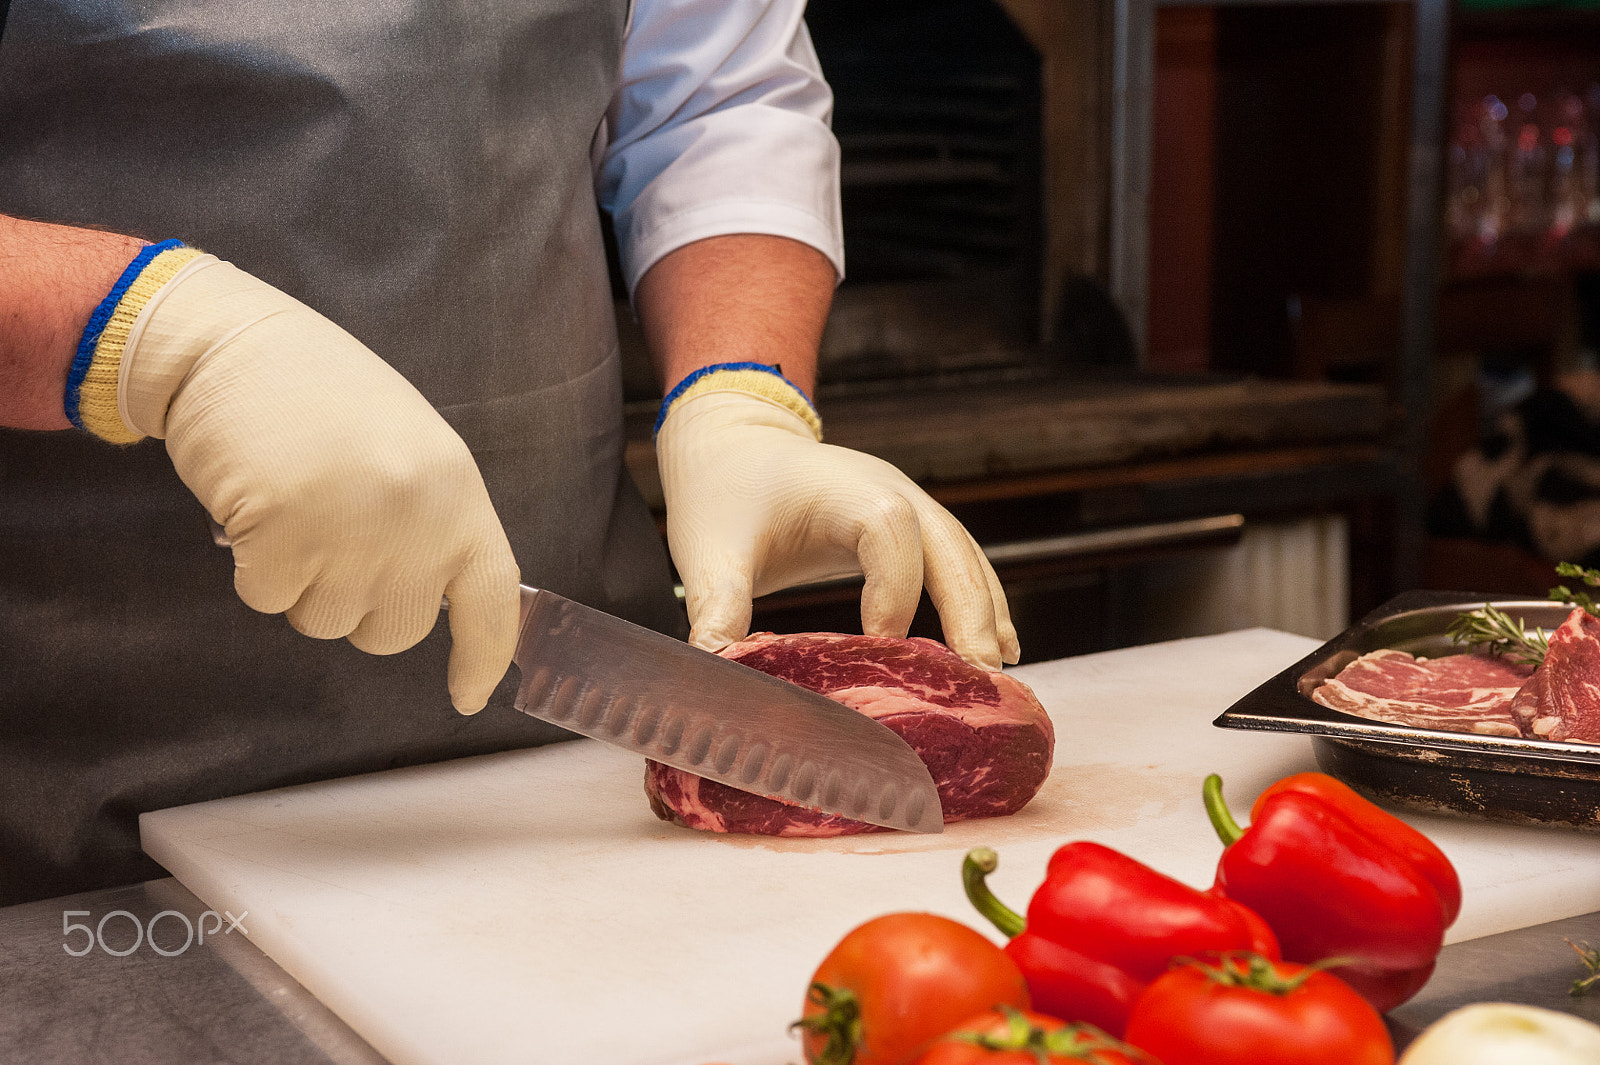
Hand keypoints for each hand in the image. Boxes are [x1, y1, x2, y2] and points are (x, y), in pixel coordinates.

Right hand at [120, 257, 518, 711]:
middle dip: (355, 603)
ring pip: (324, 621)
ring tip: (294, 503)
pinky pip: (266, 599)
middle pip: (392, 632)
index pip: (492, 599)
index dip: (484, 656)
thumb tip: (437, 603)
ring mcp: (352, 529)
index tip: (468, 697)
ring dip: (299, 581)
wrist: (231, 342)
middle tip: (330, 532)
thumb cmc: (321, 396)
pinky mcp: (282, 534)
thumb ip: (433, 524)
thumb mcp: (412, 453)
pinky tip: (254, 505)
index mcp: (458, 494)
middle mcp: (418, 519)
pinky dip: (251, 566)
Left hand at [656, 388, 1018, 668]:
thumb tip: (718, 673)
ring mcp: (909, 504)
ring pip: (965, 555)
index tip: (880, 647)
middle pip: (948, 544)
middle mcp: (889, 489)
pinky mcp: (912, 527)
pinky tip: (1000, 650)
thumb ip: (717, 609)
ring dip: (984, 612)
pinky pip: (961, 562)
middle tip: (976, 678)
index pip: (888, 528)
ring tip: (995, 677)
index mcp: (840, 489)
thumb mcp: (709, 554)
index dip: (895, 587)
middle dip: (968, 611)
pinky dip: (981, 603)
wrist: (734, 446)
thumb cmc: (724, 495)